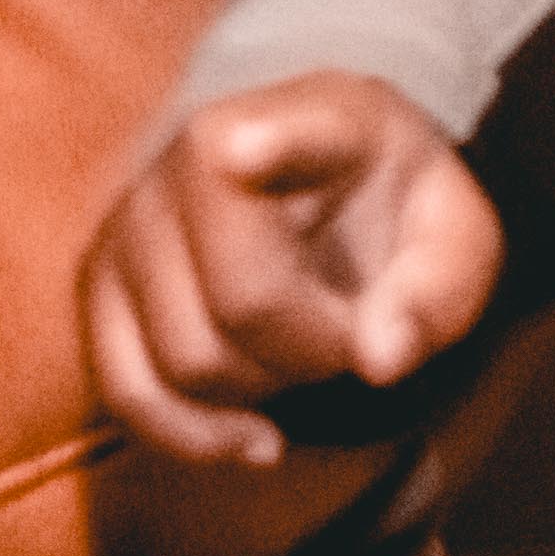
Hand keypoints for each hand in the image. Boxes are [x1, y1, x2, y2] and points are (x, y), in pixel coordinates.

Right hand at [83, 72, 502, 470]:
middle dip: (315, 350)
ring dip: (263, 388)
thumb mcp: (455, 240)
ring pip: (187, 360)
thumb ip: (437, 291)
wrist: (326, 192)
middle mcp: (198, 155)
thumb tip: (380, 359)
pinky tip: (257, 437)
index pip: (283, 132)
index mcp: (315, 119)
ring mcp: (134, 218)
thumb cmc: (395, 213)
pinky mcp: (99, 285)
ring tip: (302, 345)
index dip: (267, 144)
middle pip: (244, 299)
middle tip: (350, 331)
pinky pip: (128, 394)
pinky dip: (196, 436)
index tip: (246, 147)